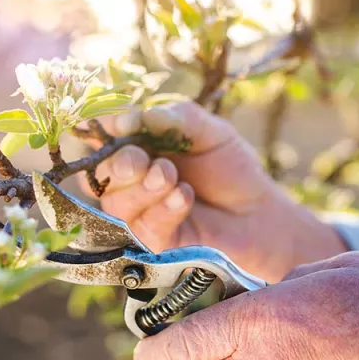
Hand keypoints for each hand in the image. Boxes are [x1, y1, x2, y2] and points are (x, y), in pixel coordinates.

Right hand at [82, 101, 346, 281]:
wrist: (258, 211)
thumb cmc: (231, 168)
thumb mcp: (209, 131)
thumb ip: (173, 118)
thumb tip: (130, 118)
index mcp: (138, 146)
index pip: (103, 136)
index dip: (102, 129)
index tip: (118, 123)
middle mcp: (130, 180)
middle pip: (100, 174)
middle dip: (119, 164)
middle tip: (142, 160)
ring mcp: (138, 213)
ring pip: (116, 202)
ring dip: (143, 188)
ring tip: (172, 177)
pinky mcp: (151, 242)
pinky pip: (142, 226)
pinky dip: (163, 209)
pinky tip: (184, 197)